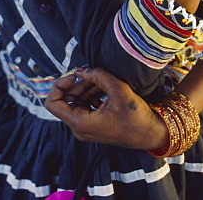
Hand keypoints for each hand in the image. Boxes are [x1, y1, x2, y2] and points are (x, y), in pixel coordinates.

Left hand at [45, 67, 167, 149]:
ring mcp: (86, 128)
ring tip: (102, 81)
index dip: (59, 85)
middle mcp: (79, 128)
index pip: (52, 103)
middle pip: (65, 100)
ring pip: (76, 102)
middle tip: (93, 75)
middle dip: (77, 84)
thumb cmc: (136, 116)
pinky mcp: (93, 125)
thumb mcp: (118, 90)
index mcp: (80, 123)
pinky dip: (91, 95)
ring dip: (86, 88)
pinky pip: (84, 106)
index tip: (75, 75)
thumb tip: (81, 69)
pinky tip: (104, 88)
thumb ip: (98, 76)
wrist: (150, 133)